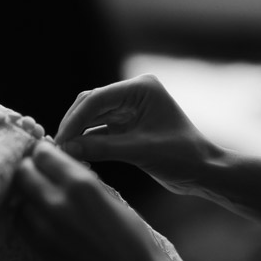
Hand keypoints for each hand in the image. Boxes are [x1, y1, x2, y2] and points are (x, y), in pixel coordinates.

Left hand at [14, 141, 164, 260]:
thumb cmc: (130, 236)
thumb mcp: (109, 195)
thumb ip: (80, 177)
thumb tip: (59, 163)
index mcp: (80, 184)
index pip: (42, 154)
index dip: (43, 151)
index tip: (46, 154)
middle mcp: (56, 203)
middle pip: (22, 172)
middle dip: (29, 167)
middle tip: (38, 171)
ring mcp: (43, 228)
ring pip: (17, 197)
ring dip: (25, 192)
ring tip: (37, 194)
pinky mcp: (38, 248)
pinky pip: (19, 221)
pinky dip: (24, 213)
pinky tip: (38, 214)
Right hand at [55, 74, 220, 195]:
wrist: (204, 172)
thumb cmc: (181, 157)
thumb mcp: (140, 151)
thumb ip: (102, 149)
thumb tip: (66, 150)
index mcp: (141, 89)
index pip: (97, 99)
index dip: (75, 120)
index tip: (60, 141)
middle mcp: (133, 94)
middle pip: (90, 105)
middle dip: (73, 126)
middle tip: (56, 148)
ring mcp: (129, 109)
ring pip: (92, 118)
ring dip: (78, 135)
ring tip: (63, 154)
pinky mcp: (127, 126)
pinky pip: (99, 131)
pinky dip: (87, 143)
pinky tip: (76, 157)